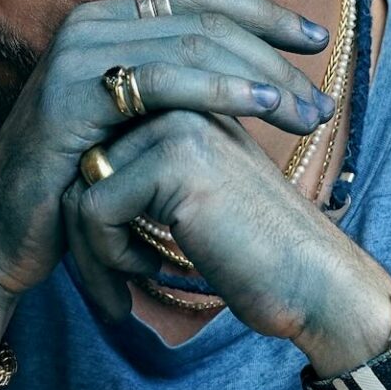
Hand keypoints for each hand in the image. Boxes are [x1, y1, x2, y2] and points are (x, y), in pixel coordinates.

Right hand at [0, 0, 336, 309]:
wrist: (0, 234)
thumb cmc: (74, 187)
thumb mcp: (134, 128)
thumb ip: (177, 92)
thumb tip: (253, 74)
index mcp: (106, 21)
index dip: (264, 15)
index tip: (316, 45)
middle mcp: (89, 23)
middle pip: (204, 18)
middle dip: (275, 55)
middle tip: (323, 101)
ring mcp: (75, 53)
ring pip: (192, 43)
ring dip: (262, 76)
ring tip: (308, 113)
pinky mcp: (70, 92)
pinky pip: (162, 79)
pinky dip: (221, 91)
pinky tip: (262, 110)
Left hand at [59, 107, 390, 356]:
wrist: (314, 283)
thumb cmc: (256, 253)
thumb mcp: (193, 199)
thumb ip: (145, 175)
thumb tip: (76, 186)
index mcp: (188, 100)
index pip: (101, 145)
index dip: (93, 214)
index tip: (106, 268)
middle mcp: (181, 98)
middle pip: (84, 163)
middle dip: (85, 236)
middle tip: (110, 291)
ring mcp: (177, 124)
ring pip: (81, 186)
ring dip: (92, 251)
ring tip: (127, 288)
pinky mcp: (172, 161)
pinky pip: (93, 210)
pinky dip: (108, 256)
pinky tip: (153, 272)